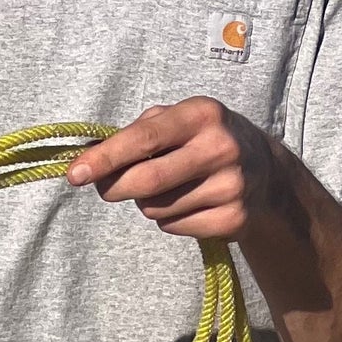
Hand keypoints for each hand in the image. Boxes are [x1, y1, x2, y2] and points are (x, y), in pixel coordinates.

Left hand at [67, 98, 282, 241]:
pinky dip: (169, 220)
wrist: (266, 171)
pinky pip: (175, 228)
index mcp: (202, 114)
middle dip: (115, 188)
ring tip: (169, 187)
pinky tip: (188, 204)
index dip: (106, 157)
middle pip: (147, 181)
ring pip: (157, 209)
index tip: (75, 174)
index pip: (144, 138)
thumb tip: (91, 160)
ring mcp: (231, 187)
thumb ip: (136, 133)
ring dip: (147, 203)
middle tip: (107, 188)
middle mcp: (220, 148)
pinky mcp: (234, 219)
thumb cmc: (203, 138)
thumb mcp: (179, 119)